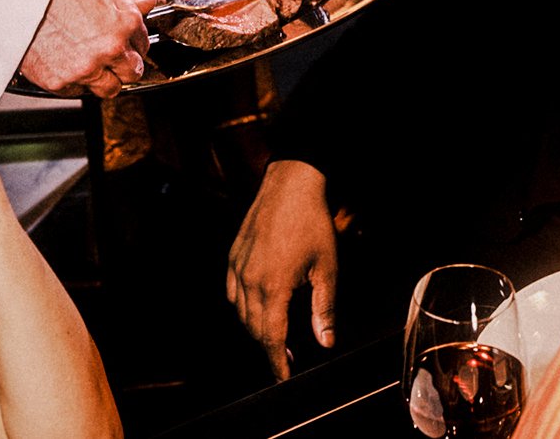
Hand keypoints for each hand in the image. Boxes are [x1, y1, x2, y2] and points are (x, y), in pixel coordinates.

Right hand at [15, 0, 154, 97]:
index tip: (125, 44)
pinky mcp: (61, 82)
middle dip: (124, 67)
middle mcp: (110, 49)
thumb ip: (126, 3)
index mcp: (125, 23)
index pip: (144, 45)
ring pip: (109, 89)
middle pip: (133, 73)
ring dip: (103, 79)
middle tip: (111, 59)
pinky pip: (77, 92)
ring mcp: (86, 68)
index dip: (133, 44)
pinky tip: (66, 62)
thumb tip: (147, 2)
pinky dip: (74, 82)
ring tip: (89, 63)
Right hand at [226, 160, 338, 379]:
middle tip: (285, 358)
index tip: (283, 376)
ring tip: (275, 335)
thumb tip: (325, 341)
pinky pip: (232, 291)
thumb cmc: (311, 222)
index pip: (271, 337)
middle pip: (253, 328)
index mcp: (273, 287)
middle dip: (268, 347)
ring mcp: (237, 267)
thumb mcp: (327, 268)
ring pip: (240, 312)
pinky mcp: (233, 256)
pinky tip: (257, 307)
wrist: (291, 184)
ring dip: (256, 329)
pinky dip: (243, 307)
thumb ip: (324, 309)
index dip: (277, 361)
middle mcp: (249, 280)